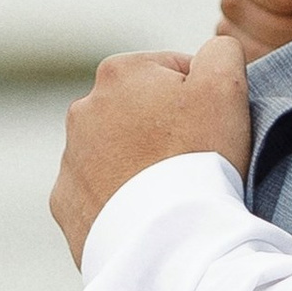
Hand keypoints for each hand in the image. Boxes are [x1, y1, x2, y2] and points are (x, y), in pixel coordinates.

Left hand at [52, 36, 253, 263]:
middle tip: (195, 161)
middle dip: (165, 130)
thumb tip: (212, 53)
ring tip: (171, 193)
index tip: (212, 129)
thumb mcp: (226, 84)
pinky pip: (97, 194)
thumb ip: (220, 51)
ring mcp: (69, 160)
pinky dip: (119, 200)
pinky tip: (146, 214)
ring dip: (139, 165)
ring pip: (116, 153)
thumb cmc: (200, 156)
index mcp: (118, 73)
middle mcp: (82, 110)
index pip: (173, 73)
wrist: (169, 239)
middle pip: (140, 113)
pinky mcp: (65, 204)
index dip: (202, 99)